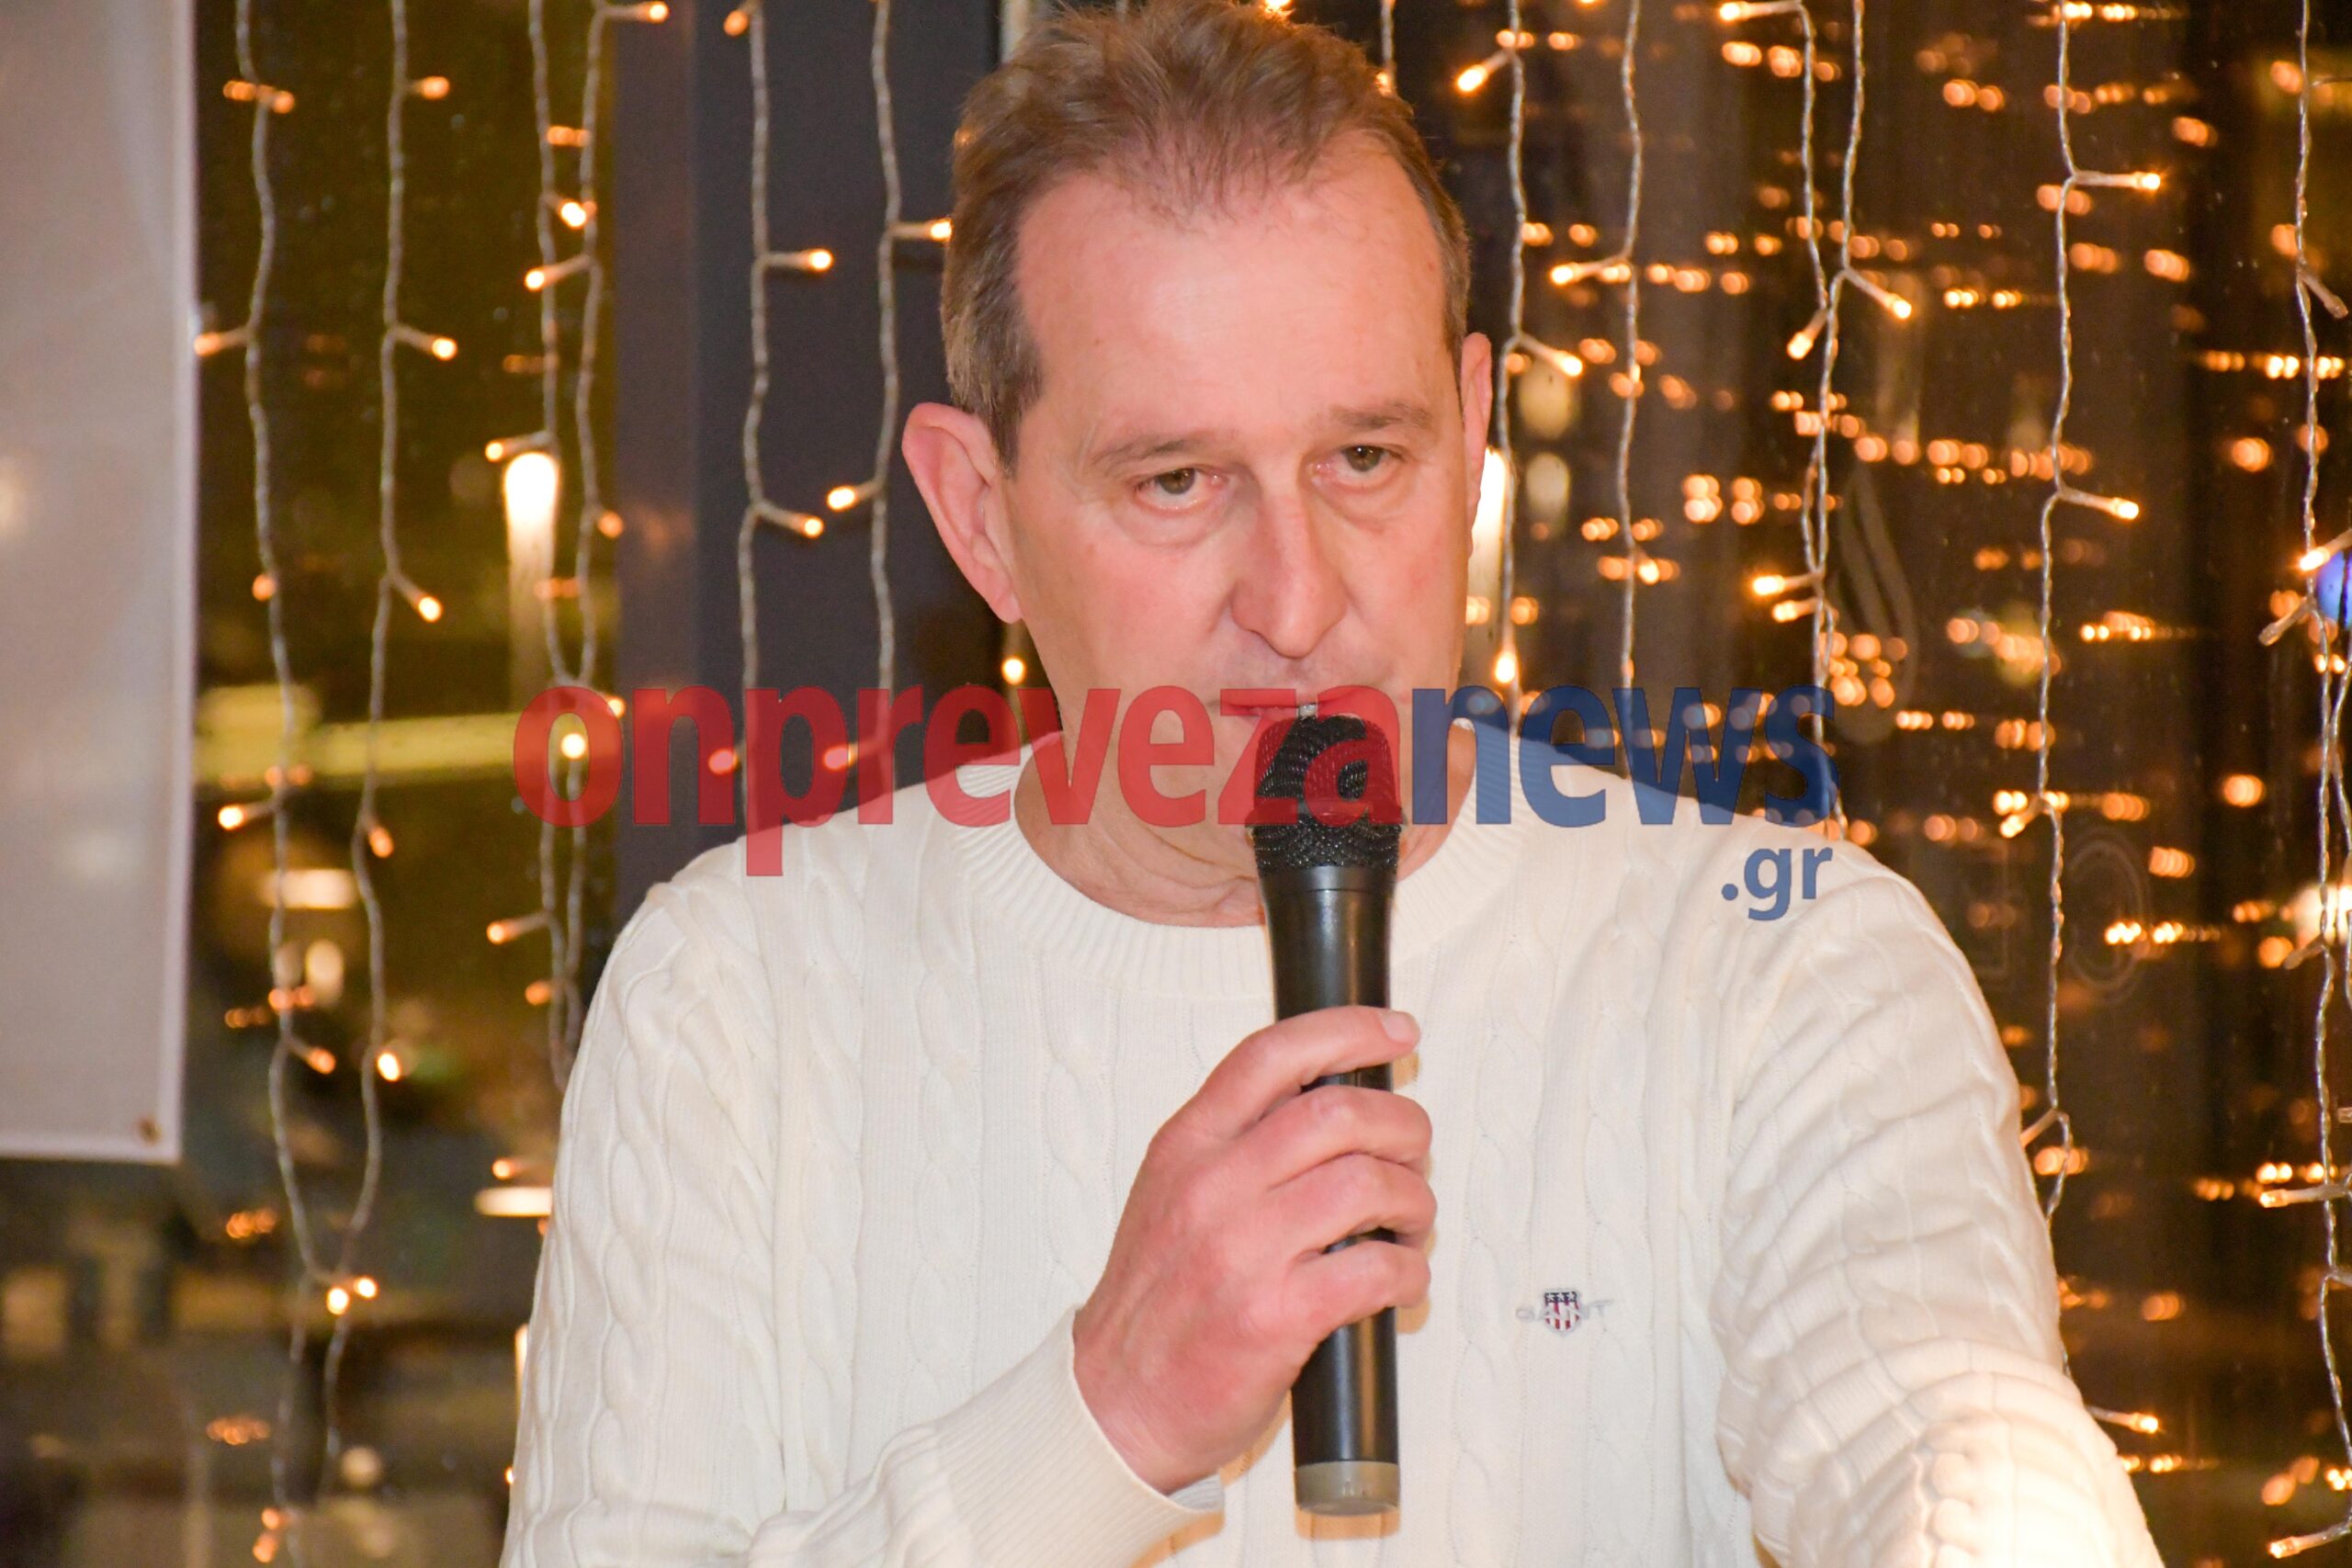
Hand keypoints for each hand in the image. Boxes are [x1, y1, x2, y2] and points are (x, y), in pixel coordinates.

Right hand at [1071, 1006, 1433, 1494]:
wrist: (1116, 1402)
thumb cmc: (1156, 1302)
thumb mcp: (1171, 1193)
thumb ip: (1235, 1144)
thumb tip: (1332, 1106)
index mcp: (1187, 1146)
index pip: (1272, 1055)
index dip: (1347, 1030)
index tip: (1395, 1032)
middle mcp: (1212, 1188)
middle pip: (1337, 1112)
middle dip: (1402, 1124)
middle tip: (1414, 1150)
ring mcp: (1243, 1252)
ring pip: (1368, 1185)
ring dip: (1413, 1199)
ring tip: (1410, 1222)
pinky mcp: (1275, 1317)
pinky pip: (1375, 1269)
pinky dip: (1408, 1272)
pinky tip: (1400, 1280)